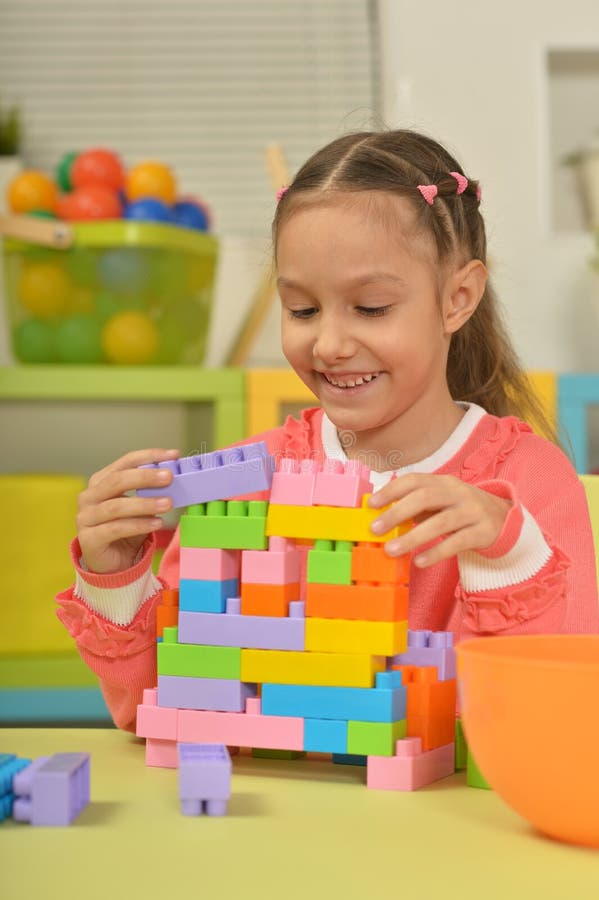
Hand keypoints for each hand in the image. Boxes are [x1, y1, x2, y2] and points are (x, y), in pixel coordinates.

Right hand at [76, 448, 179, 574]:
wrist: (114, 564)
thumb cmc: (127, 530)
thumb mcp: (141, 507)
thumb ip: (152, 492)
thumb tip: (175, 477)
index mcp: (101, 482)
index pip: (125, 462)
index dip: (149, 456)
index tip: (173, 455)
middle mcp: (89, 496)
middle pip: (117, 480)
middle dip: (145, 477)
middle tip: (169, 477)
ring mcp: (85, 518)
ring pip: (117, 506)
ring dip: (145, 503)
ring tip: (168, 503)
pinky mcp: (88, 539)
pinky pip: (116, 528)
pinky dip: (139, 525)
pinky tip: (157, 523)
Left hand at [368, 474, 510, 567]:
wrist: (504, 520)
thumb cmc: (461, 511)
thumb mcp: (441, 502)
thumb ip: (417, 506)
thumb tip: (382, 515)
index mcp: (444, 482)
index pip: (415, 480)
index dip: (392, 490)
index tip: (371, 504)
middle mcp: (459, 493)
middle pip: (425, 497)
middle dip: (397, 512)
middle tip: (375, 529)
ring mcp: (473, 511)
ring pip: (440, 522)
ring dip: (412, 537)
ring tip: (391, 550)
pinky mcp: (483, 532)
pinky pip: (457, 543)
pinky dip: (436, 553)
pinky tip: (419, 561)